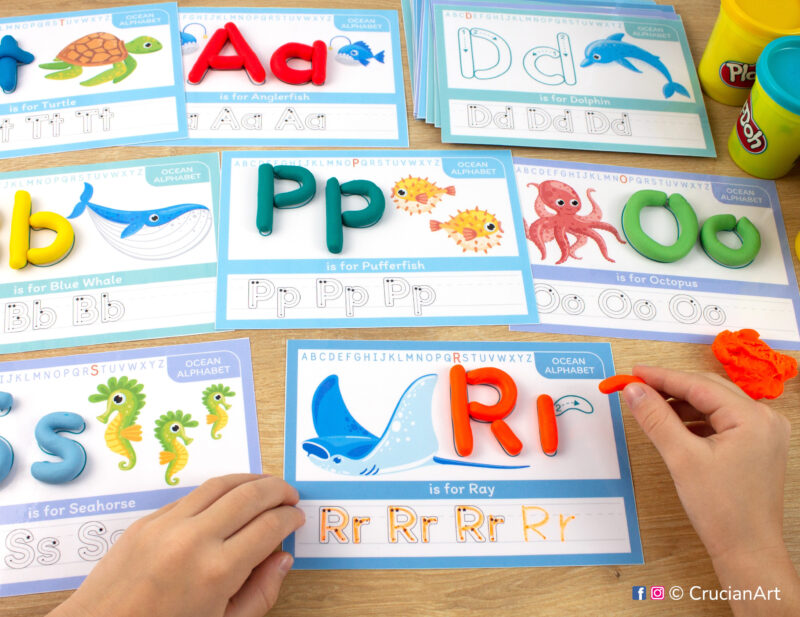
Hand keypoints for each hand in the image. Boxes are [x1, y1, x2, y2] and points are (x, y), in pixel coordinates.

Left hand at [50, 474, 304, 616]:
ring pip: (221, 484)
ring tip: (265, 487)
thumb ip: (260, 594)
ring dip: (250, 480)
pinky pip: (191, 496)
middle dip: (277, 490)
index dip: (290, 518)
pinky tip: (227, 501)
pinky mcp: (147, 521)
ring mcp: (167, 525)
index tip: (297, 518)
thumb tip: (283, 558)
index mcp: (218, 571)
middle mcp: (194, 539)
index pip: (270, 526)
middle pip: (250, 495)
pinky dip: (217, 492)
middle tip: (290, 496)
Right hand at [623, 366, 797, 615]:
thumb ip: (656, 418)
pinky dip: (697, 420)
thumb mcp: (682, 458)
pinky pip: (723, 421)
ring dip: (683, 404)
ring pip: (715, 405)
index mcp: (753, 418)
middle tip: (636, 387)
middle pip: (709, 390)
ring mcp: (765, 433)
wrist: (748, 551)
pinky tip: (675, 427)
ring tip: (650, 407)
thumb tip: (632, 389)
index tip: (632, 372)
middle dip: (671, 387)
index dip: (662, 377)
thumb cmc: (720, 509)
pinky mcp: (758, 447)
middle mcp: (765, 419)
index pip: (699, 385)